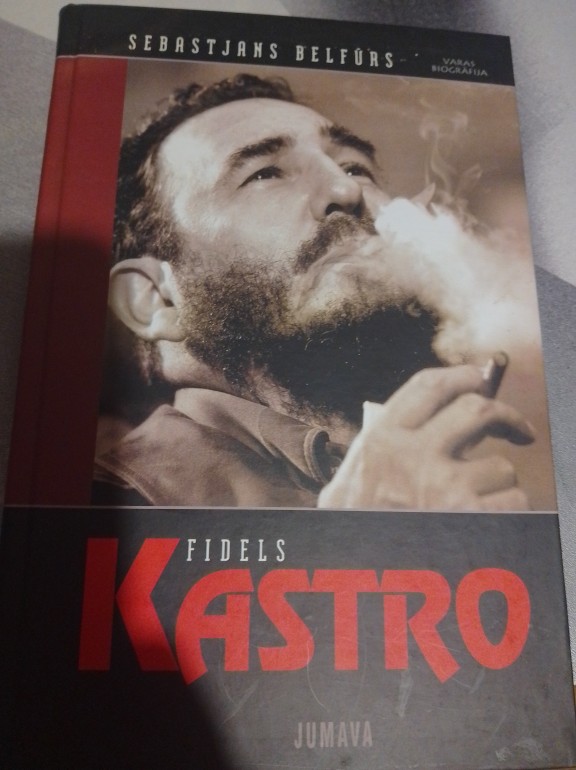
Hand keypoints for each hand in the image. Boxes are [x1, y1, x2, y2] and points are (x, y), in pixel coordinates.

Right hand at [317, 365, 534, 511]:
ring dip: (497, 483)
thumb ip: (377, 448)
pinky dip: (506, 513)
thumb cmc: (354, 530)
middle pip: (477, 409)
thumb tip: (417, 420)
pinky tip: (484, 523)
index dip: (461, 375)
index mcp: (381, 440)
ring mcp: (445, 486)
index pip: (429, 386)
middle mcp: (413, 455)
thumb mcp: (347, 480)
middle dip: (506, 415)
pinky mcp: (472, 518)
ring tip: (477, 503)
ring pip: (501, 466)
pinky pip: (513, 502)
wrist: (356, 582)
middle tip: (515, 428)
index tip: (478, 378)